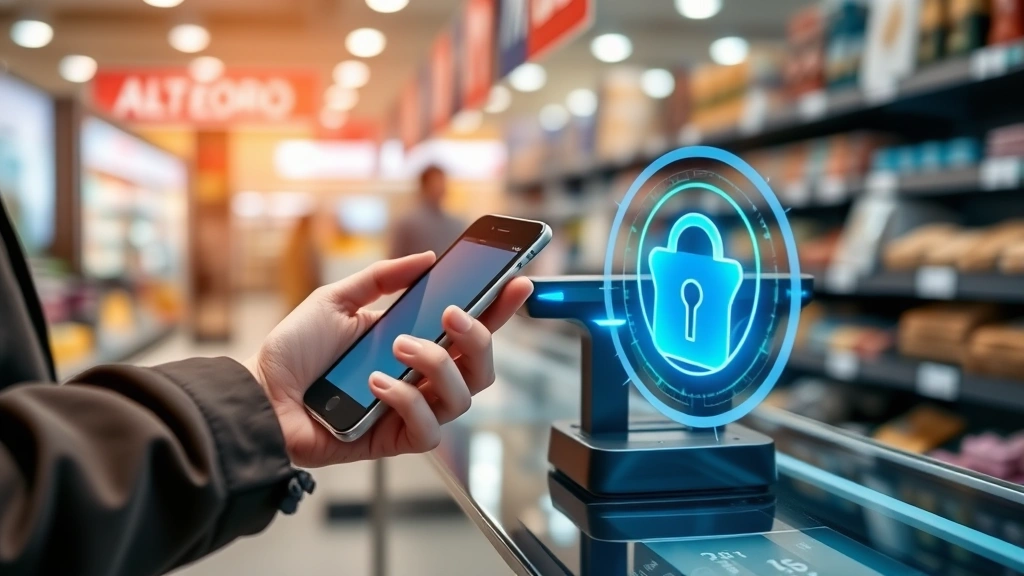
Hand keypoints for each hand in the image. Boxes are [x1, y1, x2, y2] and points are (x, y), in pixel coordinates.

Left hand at [244, 252, 532, 467]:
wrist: (258, 391)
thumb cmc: (295, 350)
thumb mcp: (337, 299)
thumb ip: (383, 278)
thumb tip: (427, 259)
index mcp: (414, 343)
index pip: (470, 328)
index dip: (501, 308)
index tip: (518, 282)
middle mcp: (420, 379)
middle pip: (481, 368)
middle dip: (477, 338)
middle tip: (450, 315)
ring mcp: (410, 411)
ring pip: (462, 398)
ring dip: (436, 366)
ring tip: (396, 348)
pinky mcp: (394, 440)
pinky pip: (428, 429)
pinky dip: (407, 401)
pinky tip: (378, 384)